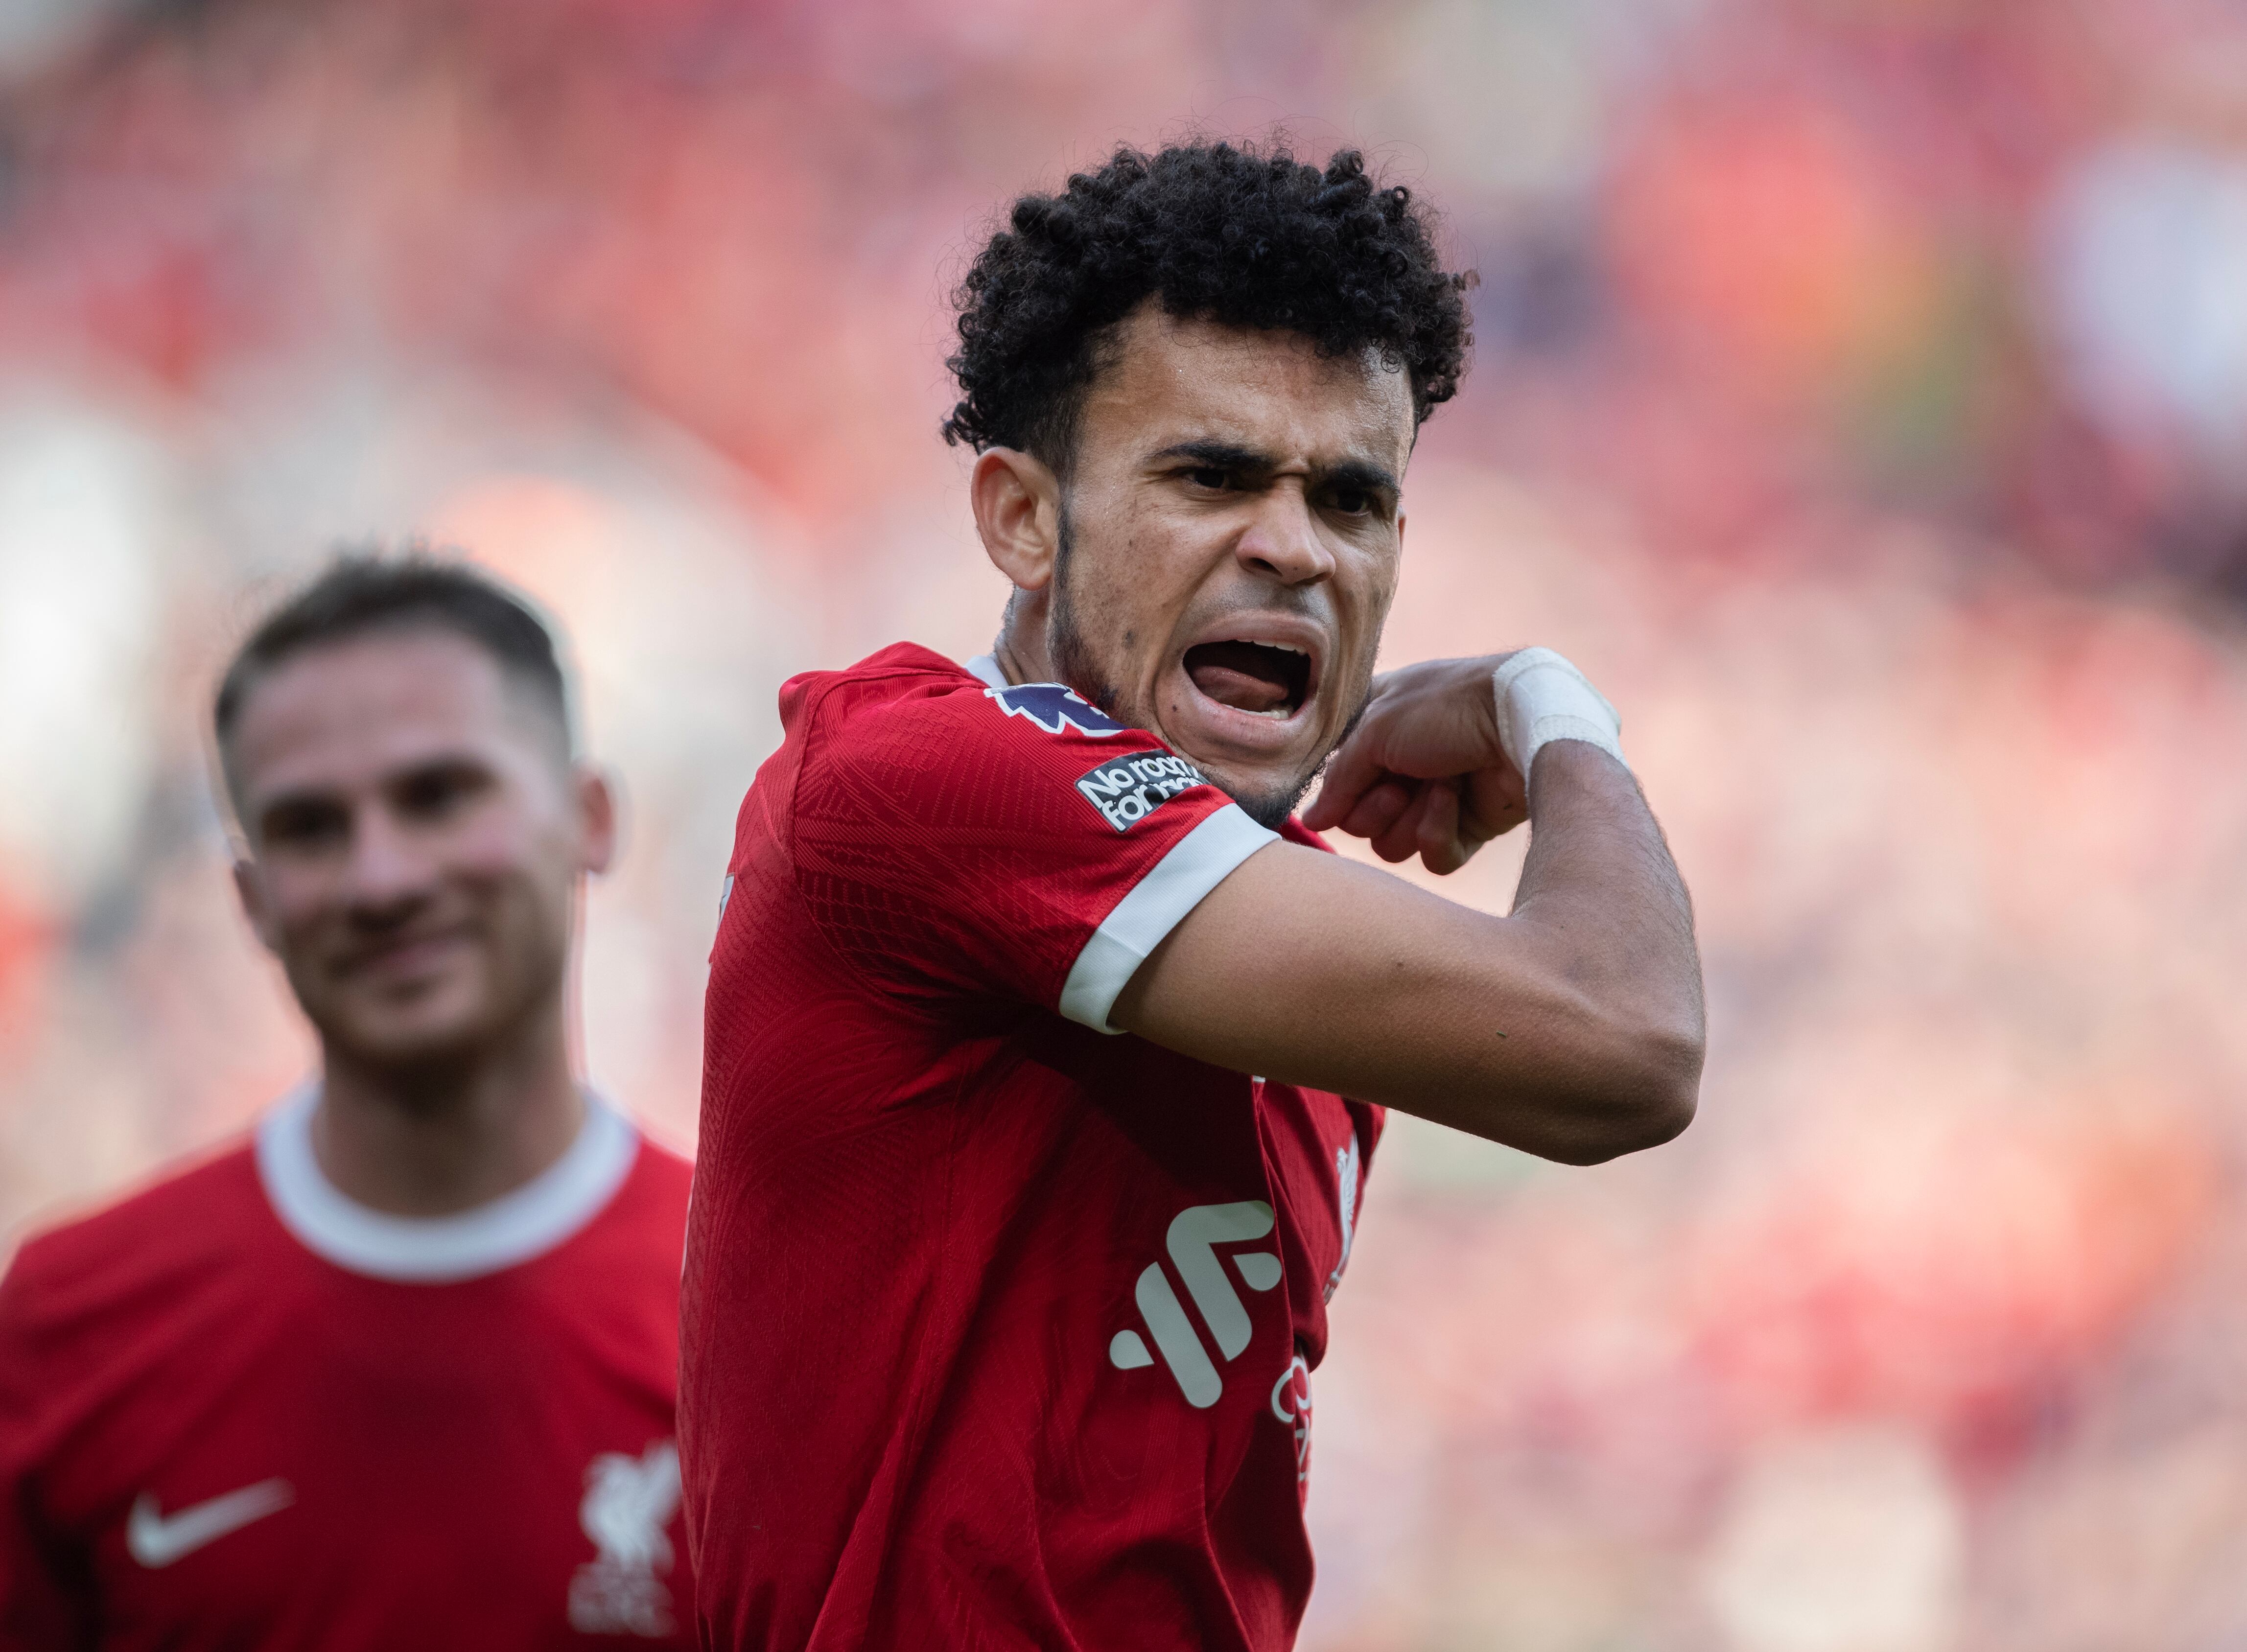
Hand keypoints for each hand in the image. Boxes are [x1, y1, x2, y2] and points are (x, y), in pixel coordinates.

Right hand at [1301, 654, 1527, 873]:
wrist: (1520, 722)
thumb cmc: (1446, 709)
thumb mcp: (1375, 730)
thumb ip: (1338, 780)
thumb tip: (1313, 820)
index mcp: (1377, 731)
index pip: (1335, 779)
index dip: (1339, 788)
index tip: (1350, 780)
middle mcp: (1403, 767)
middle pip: (1359, 821)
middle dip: (1375, 809)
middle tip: (1398, 787)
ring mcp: (1434, 799)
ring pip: (1393, 845)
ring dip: (1410, 819)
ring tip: (1437, 787)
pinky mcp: (1468, 828)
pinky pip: (1434, 858)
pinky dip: (1440, 832)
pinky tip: (1456, 801)